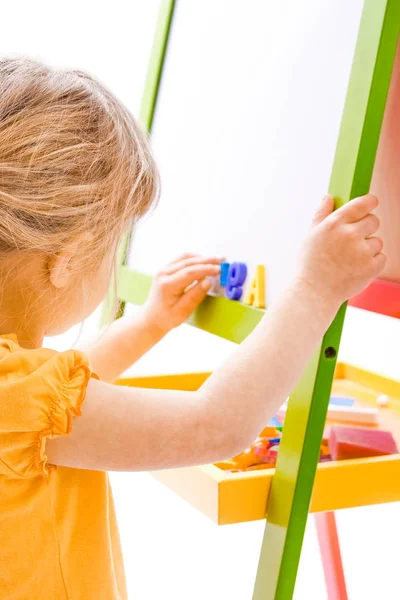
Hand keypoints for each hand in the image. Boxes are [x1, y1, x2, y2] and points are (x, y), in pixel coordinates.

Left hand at [141, 253, 223, 333]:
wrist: (152, 317)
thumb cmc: (167, 317)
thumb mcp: (183, 311)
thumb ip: (195, 296)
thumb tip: (208, 281)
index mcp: (167, 285)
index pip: (190, 272)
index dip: (206, 269)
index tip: (219, 269)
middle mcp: (163, 273)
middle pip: (188, 262)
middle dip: (207, 260)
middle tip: (222, 260)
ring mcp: (163, 269)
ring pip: (185, 258)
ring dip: (201, 257)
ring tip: (216, 260)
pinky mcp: (166, 268)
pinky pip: (181, 259)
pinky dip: (194, 258)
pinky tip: (204, 262)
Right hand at [297, 194, 384, 308]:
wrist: (314, 293)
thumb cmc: (310, 265)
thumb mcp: (310, 236)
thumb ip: (321, 214)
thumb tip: (328, 197)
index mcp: (334, 223)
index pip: (362, 203)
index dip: (370, 202)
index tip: (371, 203)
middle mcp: (349, 234)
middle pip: (374, 220)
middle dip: (368, 227)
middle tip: (356, 239)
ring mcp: (362, 251)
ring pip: (377, 241)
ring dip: (369, 248)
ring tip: (351, 260)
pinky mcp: (372, 267)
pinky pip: (382, 258)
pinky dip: (373, 263)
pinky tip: (357, 269)